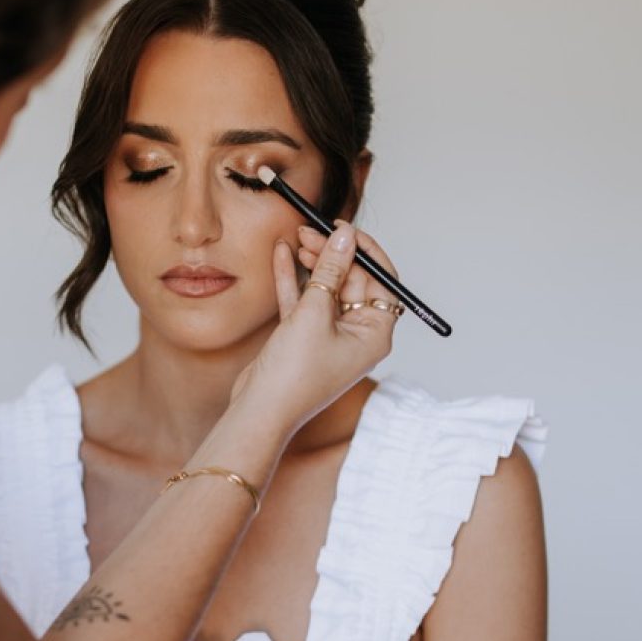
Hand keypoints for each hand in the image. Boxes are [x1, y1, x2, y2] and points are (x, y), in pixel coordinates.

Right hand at [232, 221, 401, 435]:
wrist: (260, 410)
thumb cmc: (294, 374)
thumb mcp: (314, 313)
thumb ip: (330, 270)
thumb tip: (345, 237)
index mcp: (374, 334)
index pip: (382, 282)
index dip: (365, 252)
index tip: (345, 230)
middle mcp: (357, 334)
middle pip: (352, 281)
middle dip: (332, 253)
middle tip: (312, 230)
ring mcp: (329, 336)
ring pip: (325, 287)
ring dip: (312, 262)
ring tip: (297, 236)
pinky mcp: (303, 337)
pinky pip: (303, 300)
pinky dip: (293, 278)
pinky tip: (282, 253)